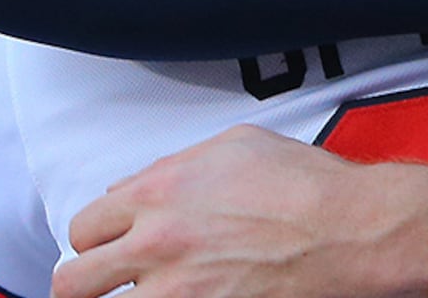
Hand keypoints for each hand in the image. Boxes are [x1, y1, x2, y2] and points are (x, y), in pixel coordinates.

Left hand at [51, 125, 427, 297]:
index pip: (85, 227)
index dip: (96, 239)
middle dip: (88, 283)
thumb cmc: (306, 184)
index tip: (108, 247)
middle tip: (106, 286)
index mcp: (158, 192)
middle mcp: (157, 243)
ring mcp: (178, 292)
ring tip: (149, 293)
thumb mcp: (235, 146)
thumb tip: (138, 187)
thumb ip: (174, 166)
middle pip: (75, 282)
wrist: (352, 228)